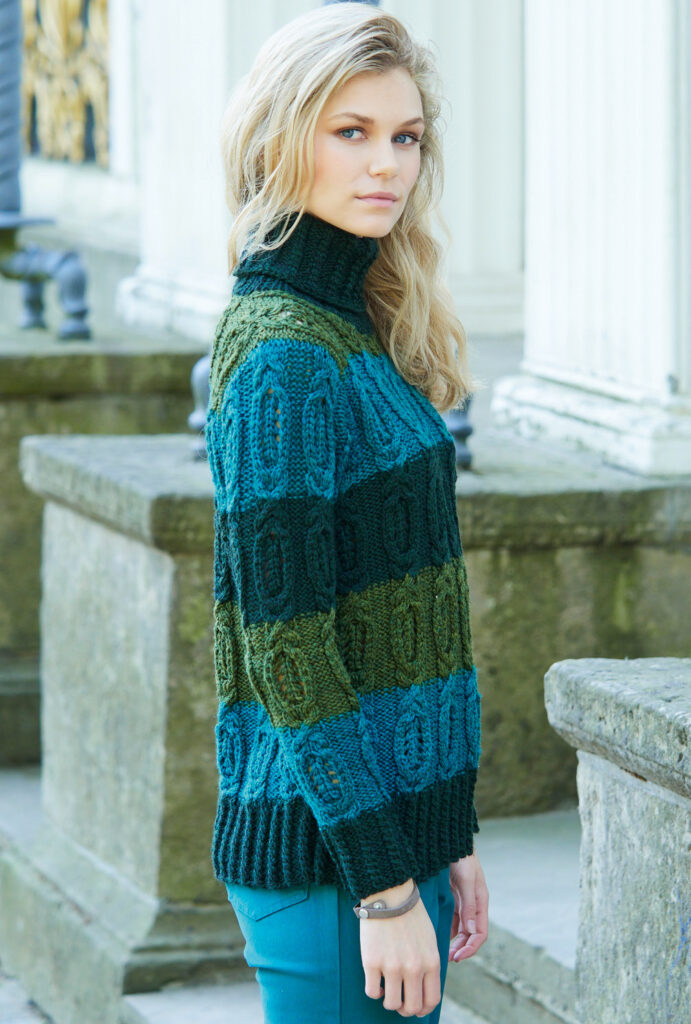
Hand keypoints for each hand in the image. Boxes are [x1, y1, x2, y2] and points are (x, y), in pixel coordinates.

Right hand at [359, 878, 441, 1016]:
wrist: (390, 893)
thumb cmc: (410, 914)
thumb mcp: (429, 938)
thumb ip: (429, 963)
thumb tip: (424, 986)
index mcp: (431, 962)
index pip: (431, 1000)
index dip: (423, 1009)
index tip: (416, 1006)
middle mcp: (414, 968)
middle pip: (412, 1007)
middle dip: (406, 1009)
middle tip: (400, 1002)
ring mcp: (392, 966)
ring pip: (392, 1004)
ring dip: (390, 1002)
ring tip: (387, 990)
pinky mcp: (372, 962)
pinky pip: (372, 992)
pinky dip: (375, 992)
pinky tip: (376, 982)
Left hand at [448, 852, 488, 961]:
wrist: (450, 840)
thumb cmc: (461, 857)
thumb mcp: (466, 879)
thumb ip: (469, 904)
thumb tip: (472, 930)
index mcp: (480, 901)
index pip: (480, 933)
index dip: (471, 948)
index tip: (458, 957)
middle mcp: (473, 904)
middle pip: (471, 934)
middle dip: (462, 948)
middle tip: (448, 958)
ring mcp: (463, 901)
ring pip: (461, 928)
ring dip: (455, 941)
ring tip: (443, 951)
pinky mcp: (453, 896)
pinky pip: (452, 918)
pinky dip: (448, 928)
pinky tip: (439, 934)